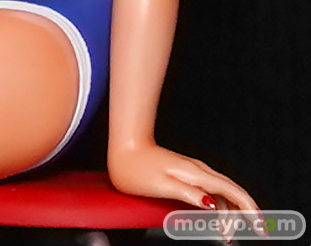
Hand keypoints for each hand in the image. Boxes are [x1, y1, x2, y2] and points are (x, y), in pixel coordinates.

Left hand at [108, 142, 263, 242]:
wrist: (124, 149)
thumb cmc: (138, 168)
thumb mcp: (163, 184)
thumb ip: (190, 194)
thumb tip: (213, 204)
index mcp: (195, 173)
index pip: (232, 191)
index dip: (249, 209)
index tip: (261, 227)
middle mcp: (198, 170)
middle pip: (231, 192)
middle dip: (242, 214)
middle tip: (238, 237)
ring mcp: (193, 171)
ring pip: (221, 193)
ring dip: (228, 213)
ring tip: (224, 234)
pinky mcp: (186, 174)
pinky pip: (210, 191)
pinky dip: (217, 206)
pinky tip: (215, 217)